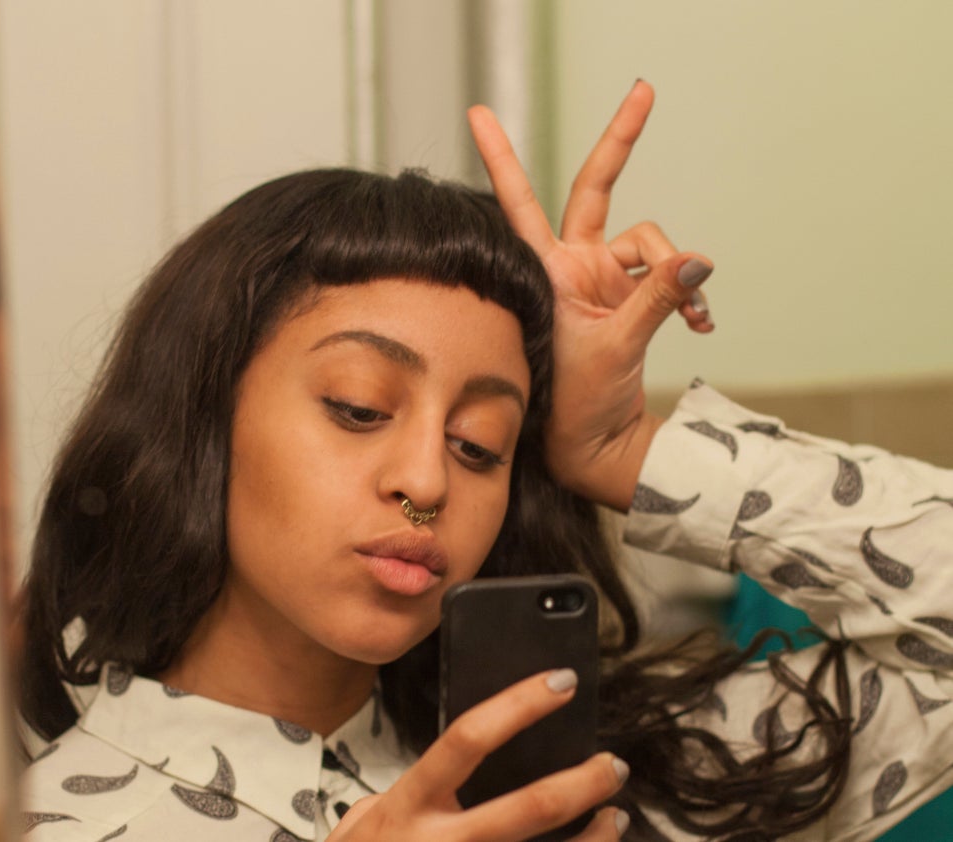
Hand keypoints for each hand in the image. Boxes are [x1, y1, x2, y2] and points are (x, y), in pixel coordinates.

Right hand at [328, 670, 629, 840]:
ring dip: (595, 835)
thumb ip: (409, 790)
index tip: (561, 681)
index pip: (469, 738)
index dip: (519, 705)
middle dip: (583, 781)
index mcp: (409, 804)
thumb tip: (461, 753)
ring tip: (614, 815)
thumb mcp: (364, 821)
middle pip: (530, 806)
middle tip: (613, 763)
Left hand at [468, 81, 712, 510]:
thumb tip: (700, 259)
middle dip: (622, 141)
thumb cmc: (577, 403)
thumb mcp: (617, 347)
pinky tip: (699, 325)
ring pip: (649, 241)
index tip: (478, 112)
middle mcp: (570, 267)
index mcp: (546, 272)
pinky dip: (687, 292)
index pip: (520, 201)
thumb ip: (658, 297)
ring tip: (692, 316)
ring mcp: (601, 280)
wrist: (594, 444)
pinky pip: (668, 273)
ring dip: (675, 270)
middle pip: (597, 189)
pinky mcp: (628, 297)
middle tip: (645, 89)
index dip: (501, 155)